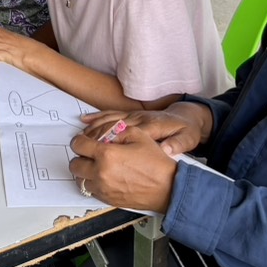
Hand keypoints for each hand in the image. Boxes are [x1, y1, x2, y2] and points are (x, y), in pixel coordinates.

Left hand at [69, 128, 176, 212]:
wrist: (168, 188)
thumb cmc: (155, 163)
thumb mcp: (138, 135)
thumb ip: (116, 130)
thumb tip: (102, 133)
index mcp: (107, 154)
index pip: (78, 145)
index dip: (79, 140)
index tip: (84, 141)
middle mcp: (101, 173)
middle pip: (74, 164)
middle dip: (80, 157)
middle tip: (90, 154)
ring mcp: (103, 188)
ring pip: (80, 180)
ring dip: (85, 172)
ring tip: (98, 166)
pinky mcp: (107, 200)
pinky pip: (90, 191)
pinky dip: (93, 183)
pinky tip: (105, 177)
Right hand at [83, 103, 211, 155]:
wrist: (187, 117)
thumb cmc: (186, 130)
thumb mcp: (187, 138)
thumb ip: (178, 144)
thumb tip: (167, 150)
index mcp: (153, 126)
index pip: (130, 133)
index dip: (114, 142)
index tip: (100, 151)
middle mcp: (140, 118)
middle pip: (114, 125)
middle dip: (97, 136)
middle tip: (82, 148)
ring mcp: (134, 115)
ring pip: (109, 119)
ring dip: (93, 127)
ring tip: (79, 138)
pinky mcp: (131, 115)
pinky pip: (111, 114)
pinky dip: (97, 117)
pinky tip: (84, 121)